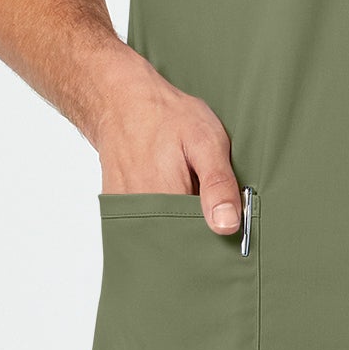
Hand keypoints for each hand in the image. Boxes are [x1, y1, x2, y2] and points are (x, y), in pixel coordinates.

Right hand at [90, 53, 246, 236]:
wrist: (121, 103)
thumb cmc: (165, 117)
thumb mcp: (206, 141)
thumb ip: (218, 184)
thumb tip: (227, 226)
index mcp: (167, 199)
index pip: (199, 243)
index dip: (217, 238)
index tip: (228, 225)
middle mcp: (142, 215)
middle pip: (180, 246)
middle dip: (200, 234)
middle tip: (207, 202)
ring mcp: (127, 216)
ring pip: (164, 239)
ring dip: (182, 227)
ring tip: (188, 194)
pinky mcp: (120, 213)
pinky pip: (148, 230)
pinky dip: (164, 221)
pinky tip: (172, 195)